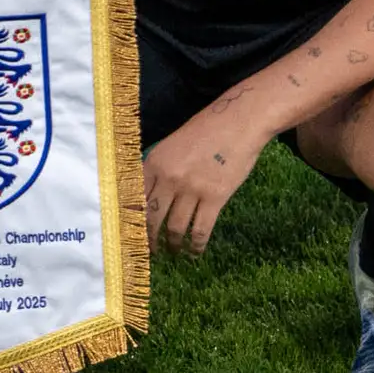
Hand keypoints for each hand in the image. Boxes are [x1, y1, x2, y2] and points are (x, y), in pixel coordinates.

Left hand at [144, 101, 264, 251]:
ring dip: (173, 244)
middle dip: (150, 239)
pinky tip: (195, 251)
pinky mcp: (215, 198)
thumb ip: (161, 168)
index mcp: (156, 161)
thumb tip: (149, 196)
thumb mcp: (174, 144)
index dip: (133, 221)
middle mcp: (169, 177)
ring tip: (174, 250)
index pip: (136, 199)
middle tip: (152, 250)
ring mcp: (192, 189)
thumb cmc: (208, 129)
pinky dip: (196, 245)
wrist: (240, 121)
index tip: (132, 234)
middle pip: (153, 218)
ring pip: (175, 228)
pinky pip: (201, 230)